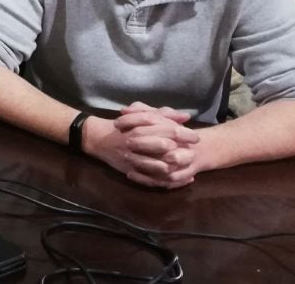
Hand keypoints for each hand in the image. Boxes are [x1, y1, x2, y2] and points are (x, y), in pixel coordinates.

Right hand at [82, 103, 200, 188]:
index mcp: (141, 125)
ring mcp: (134, 157)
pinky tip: (183, 178)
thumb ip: (164, 114)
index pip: (169, 129)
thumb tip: (186, 116)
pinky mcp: (131, 170)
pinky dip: (171, 181)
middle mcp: (138, 141)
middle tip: (193, 152)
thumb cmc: (122, 124)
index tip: (196, 137)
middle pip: (166, 147)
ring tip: (188, 165)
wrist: (98, 138)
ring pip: (161, 166)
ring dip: (177, 167)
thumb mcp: (141, 114)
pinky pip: (153, 179)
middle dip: (183, 150)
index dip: (186, 134)